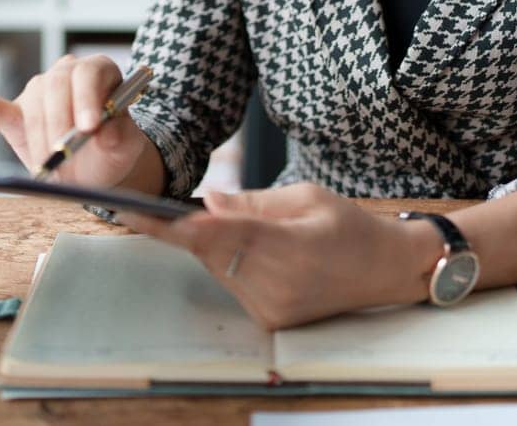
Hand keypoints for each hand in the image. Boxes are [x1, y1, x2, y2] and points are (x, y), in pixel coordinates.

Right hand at [0, 54, 150, 187]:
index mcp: (99, 70)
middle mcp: (66, 72)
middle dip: (60, 121)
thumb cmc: (112, 150)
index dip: (87, 98)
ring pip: (33, 102)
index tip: (88, 128)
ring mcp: (37, 89)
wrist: (95, 168)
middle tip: (64, 152)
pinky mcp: (13, 111)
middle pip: (57, 84)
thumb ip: (120, 136)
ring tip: (53, 164)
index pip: (89, 73)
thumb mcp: (125, 146)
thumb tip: (105, 132)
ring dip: (41, 137)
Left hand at [119, 183, 440, 329]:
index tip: (129, 211)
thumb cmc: (351, 225)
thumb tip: (206, 199)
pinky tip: (252, 248)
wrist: (387, 270)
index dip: (167, 224)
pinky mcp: (270, 320)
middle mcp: (277, 285)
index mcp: (289, 247)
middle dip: (189, 226)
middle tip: (166, 203)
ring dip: (214, 243)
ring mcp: (273, 308)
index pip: (213, 234)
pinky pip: (233, 283)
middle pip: (208, 250)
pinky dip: (230, 261)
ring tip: (244, 224)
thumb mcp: (305, 196)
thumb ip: (251, 201)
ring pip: (217, 266)